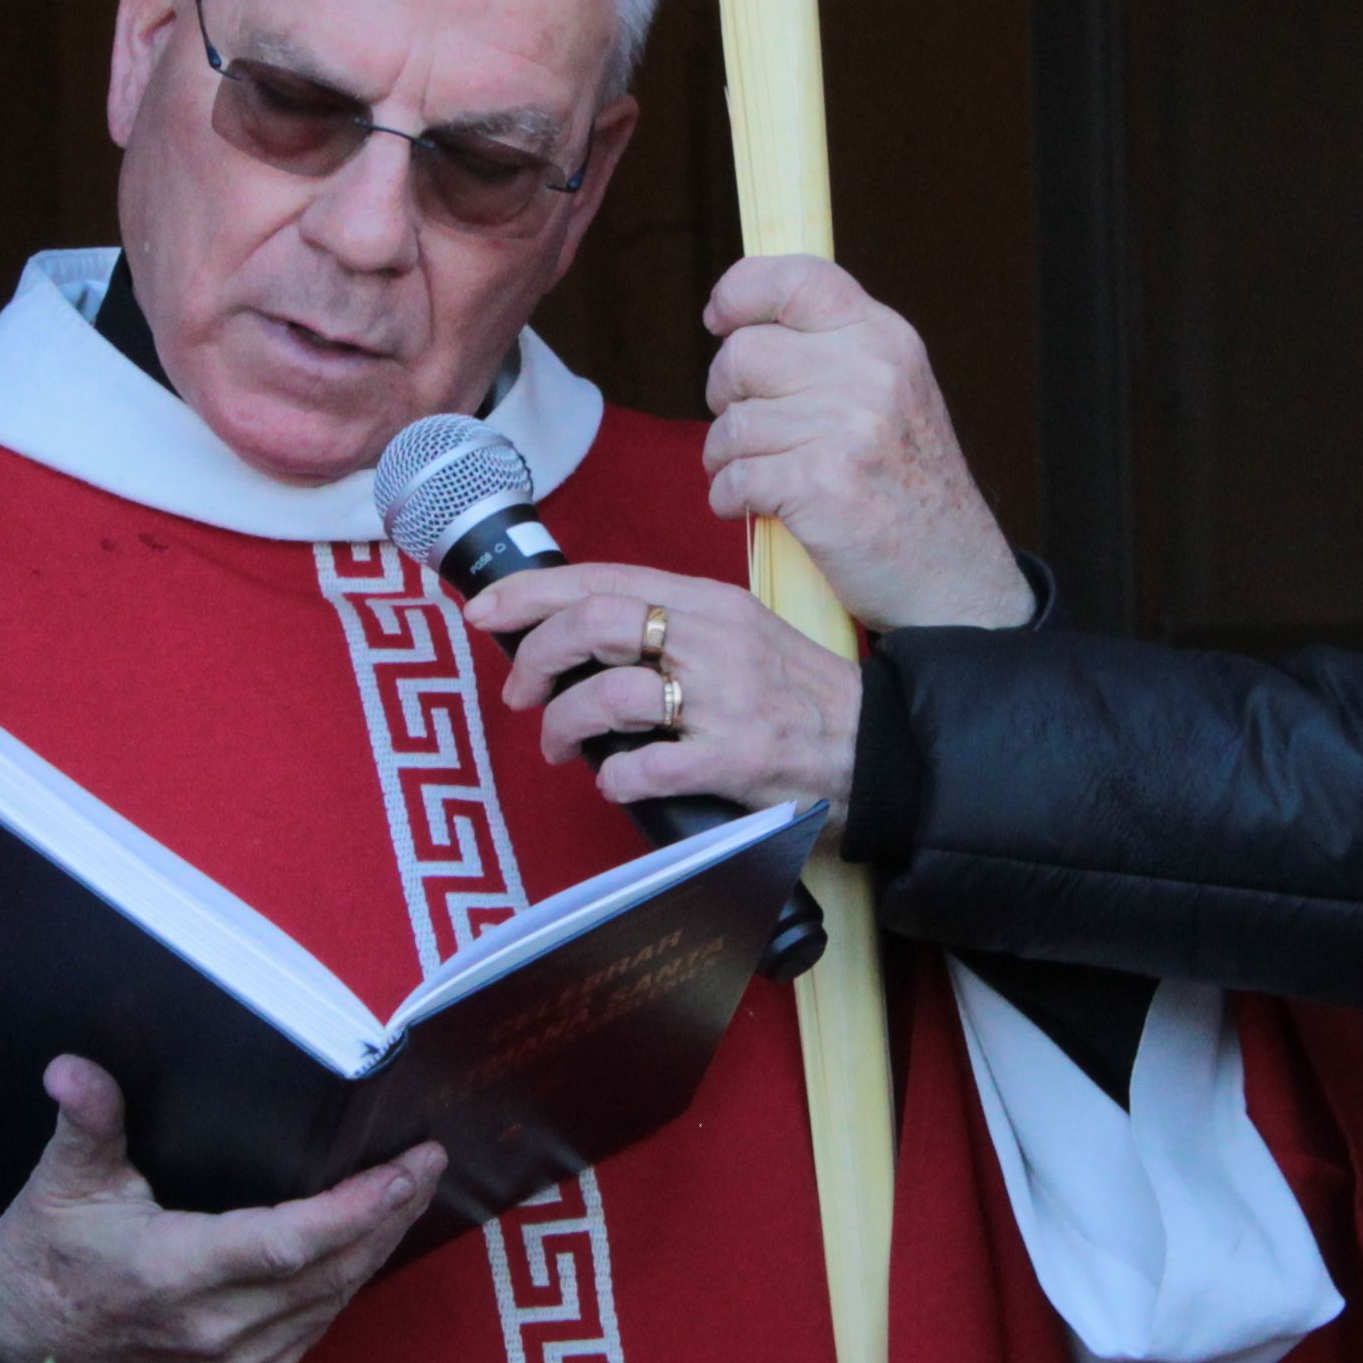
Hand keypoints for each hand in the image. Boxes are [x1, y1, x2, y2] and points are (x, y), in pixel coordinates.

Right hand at [0, 1060, 436, 1362]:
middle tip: (428, 1160)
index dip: (361, 1206)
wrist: (20, 1353)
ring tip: (411, 1192)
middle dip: (390, 1213)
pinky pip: (316, 1328)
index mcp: (176, 1274)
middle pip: (333, 1269)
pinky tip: (367, 1246)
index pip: (294, 1241)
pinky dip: (346, 1284)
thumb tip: (74, 1068)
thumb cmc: (44, 1262)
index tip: (409, 1165)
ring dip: (377, 1248)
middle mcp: (216, 1330)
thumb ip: (86, 1123)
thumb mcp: (59, 1185)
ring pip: (333, 1301)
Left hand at [468, 560, 863, 823]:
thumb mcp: (740, 634)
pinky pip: (645, 766)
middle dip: (536, 657)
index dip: (531, 593)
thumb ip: (671, 626)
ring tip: (560, 746)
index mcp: (709, 604)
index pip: (602, 579)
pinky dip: (614, 778)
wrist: (877, 747)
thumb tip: (581, 636)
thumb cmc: (798, 696)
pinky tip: (616, 783)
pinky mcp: (733, 760)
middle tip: (520, 692)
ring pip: (610, 695)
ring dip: (564, 725)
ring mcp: (724, 701)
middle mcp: (714, 641)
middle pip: (594, 624)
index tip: (485, 612)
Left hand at [700, 256, 1032, 631]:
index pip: (796, 278)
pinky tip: (756, 507)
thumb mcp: (891, 392)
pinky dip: (730, 498)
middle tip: (749, 427)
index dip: (740, 292)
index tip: (718, 319)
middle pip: (742, 353)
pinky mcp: (822, 485)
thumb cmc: (905, 486)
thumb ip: (831, 350)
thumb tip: (737, 321)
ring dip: (726, 457)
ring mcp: (848, 428)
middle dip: (726, 394)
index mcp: (885, 338)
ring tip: (758, 476)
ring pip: (731, 423)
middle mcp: (871, 372)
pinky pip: (734, 477)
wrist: (951, 575)